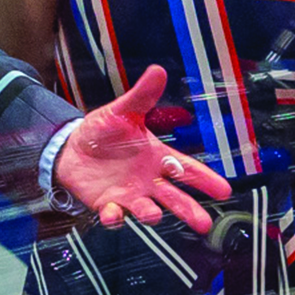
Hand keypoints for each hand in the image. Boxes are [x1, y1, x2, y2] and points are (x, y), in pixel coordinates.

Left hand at [54, 66, 231, 231]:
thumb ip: (142, 95)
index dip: (205, 180)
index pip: (187, 170)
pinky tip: (113, 214)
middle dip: (189, 210)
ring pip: (147, 209)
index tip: (223, 191)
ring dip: (151, 214)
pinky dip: (114, 217)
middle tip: (203, 223)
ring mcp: (129, 194)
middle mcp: (148, 180)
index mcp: (157, 157)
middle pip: (174, 198)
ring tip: (154, 215)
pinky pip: (113, 214)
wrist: (72, 147)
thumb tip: (158, 71)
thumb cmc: (103, 131)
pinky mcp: (107, 204)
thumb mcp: (123, 110)